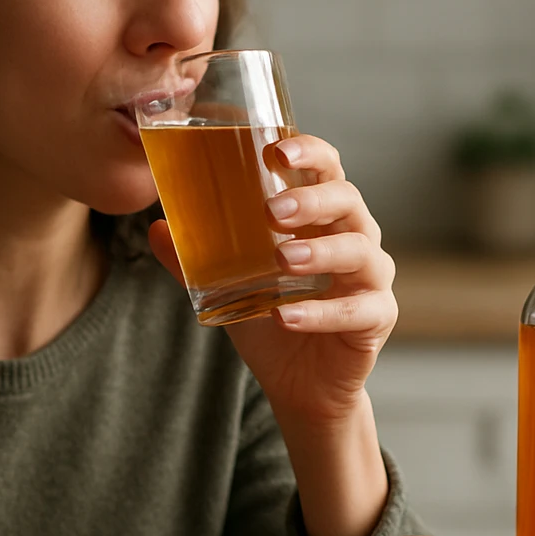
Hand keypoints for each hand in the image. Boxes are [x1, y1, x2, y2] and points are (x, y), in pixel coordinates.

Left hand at [148, 133, 396, 426]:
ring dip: (319, 251)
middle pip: (347, 200)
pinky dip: (320, 312)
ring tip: (283, 259)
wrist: (300, 385)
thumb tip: (157, 227)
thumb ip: (197, 257)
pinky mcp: (377, 318)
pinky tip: (286, 316)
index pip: (326, 168)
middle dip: (311, 200)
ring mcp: (372, 278)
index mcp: (324, 216)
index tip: (274, 150)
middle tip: (272, 210)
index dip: (308, 151)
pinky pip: (357, 310)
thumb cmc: (272, 317)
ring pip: (358, 251)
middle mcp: (356, 237)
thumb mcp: (230, 284)